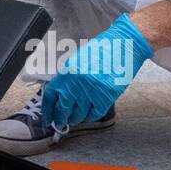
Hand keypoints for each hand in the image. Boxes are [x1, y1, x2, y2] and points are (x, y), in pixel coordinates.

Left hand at [41, 14, 152, 129]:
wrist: (124, 45)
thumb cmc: (102, 50)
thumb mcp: (77, 60)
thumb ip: (67, 76)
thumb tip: (58, 94)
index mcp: (67, 71)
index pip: (50, 95)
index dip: (47, 109)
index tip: (46, 117)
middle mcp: (77, 83)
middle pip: (62, 109)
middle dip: (59, 119)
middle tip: (58, 124)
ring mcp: (91, 91)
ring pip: (78, 114)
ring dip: (74, 119)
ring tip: (73, 119)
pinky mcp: (106, 97)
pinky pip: (94, 114)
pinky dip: (89, 117)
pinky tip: (87, 115)